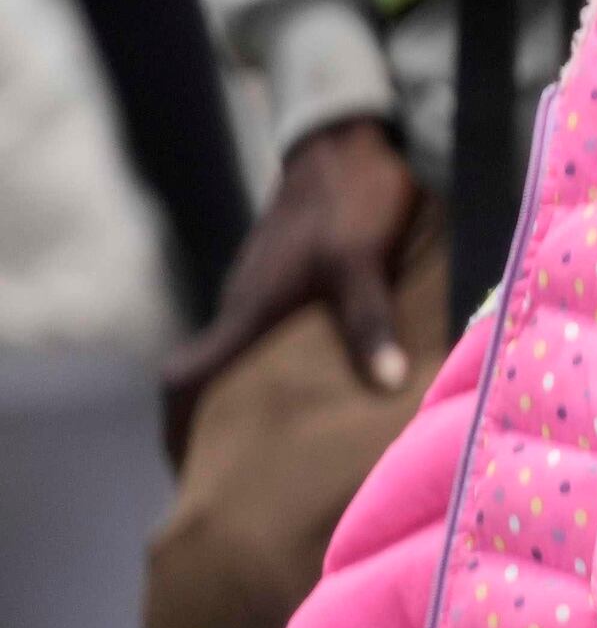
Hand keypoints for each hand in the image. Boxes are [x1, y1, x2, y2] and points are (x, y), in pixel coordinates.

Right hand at [166, 118, 417, 448]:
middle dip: (221, 432)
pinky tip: (326, 394)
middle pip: (214, 380)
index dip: (179, 427)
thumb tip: (388, 382)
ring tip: (289, 456)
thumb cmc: (349, 199)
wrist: (347, 141)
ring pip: (247, 360)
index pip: (187, 376)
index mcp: (249, 311)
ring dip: (257, 402)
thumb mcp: (361, 260)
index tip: (188, 473)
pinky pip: (276, 339)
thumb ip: (370, 320)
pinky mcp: (289, 282)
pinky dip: (285, 371)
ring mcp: (264, 294)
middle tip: (248, 486)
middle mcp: (245, 308)